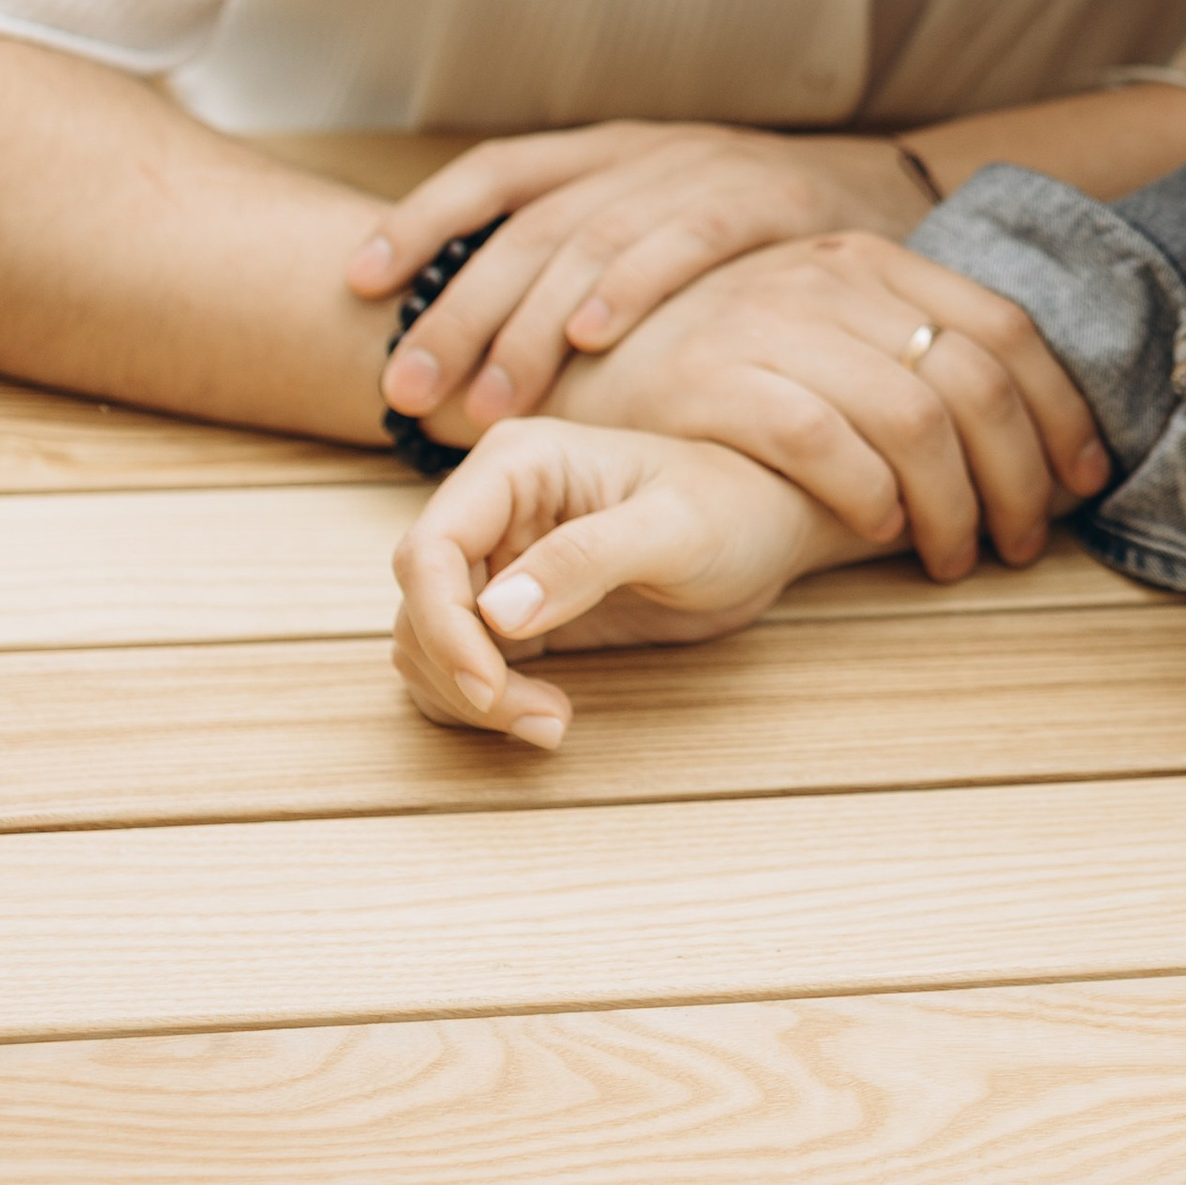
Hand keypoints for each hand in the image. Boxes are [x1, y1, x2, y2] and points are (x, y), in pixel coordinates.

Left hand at [352, 121, 934, 436]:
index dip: (421, 219)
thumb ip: (579, 263)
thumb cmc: (756, 242)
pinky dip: (635, 286)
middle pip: (530, 222)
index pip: (495, 171)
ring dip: (531, 322)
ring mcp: (710, 169)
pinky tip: (593, 340)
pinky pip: (689, 239)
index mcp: (608, 151)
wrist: (897, 194)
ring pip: (595, 237)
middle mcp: (647, 150)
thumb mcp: (659, 230)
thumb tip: (463, 337)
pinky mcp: (773, 201)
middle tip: (408, 388)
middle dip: (459, 305)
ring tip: (489, 403)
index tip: (356, 282)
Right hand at [391, 418, 840, 749]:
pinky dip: (480, 704)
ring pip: (425, 642)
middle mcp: (492, 508)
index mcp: (517, 463)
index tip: (489, 687)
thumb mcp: (674, 529)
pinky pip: (456, 666)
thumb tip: (493, 612)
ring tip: (551, 721)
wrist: (766, 528)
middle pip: (419, 604)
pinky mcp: (513, 613)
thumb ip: (587, 559)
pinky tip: (542, 717)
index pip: (428, 549)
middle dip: (459, 671)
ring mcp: (497, 561)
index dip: (441, 624)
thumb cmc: (732, 508)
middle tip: (540, 718)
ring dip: (469, 697)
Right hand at [545, 231, 1113, 580]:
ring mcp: (771, 319)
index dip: (1061, 414)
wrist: (583, 361)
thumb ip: (915, 364)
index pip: (1008, 330)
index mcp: (875, 258)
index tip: (1084, 481)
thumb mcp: (830, 337)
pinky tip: (879, 534)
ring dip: (952, 505)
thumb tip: (1039, 442)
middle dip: (1019, 476)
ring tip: (954, 557)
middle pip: (975, 382)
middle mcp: (831, 276)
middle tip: (1023, 542)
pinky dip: (867, 496)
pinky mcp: (714, 375)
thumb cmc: (729, 368)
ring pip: (913, 418)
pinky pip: (824, 440)